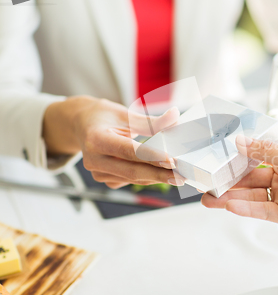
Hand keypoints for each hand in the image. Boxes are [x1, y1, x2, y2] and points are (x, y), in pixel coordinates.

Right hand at [43, 96, 181, 188]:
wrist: (80, 124)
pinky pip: (129, 180)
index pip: (128, 151)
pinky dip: (146, 177)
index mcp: (96, 138)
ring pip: (133, 178)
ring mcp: (97, 172)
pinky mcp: (103, 178)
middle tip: (181, 176)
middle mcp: (93, 158)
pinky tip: (160, 173)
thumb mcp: (125, 114)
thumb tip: (176, 116)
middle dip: (158, 175)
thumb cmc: (104, 116)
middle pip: (131, 171)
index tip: (172, 161)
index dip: (151, 157)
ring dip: (156, 177)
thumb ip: (152, 120)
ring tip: (177, 175)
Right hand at [202, 136, 277, 230]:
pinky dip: (246, 209)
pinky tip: (229, 207)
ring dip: (231, 198)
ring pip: (252, 197)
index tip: (216, 160)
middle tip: (206, 184)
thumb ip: (265, 150)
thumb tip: (238, 141)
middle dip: (228, 183)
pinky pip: (262, 211)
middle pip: (250, 180)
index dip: (236, 160)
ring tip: (209, 199)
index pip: (255, 159)